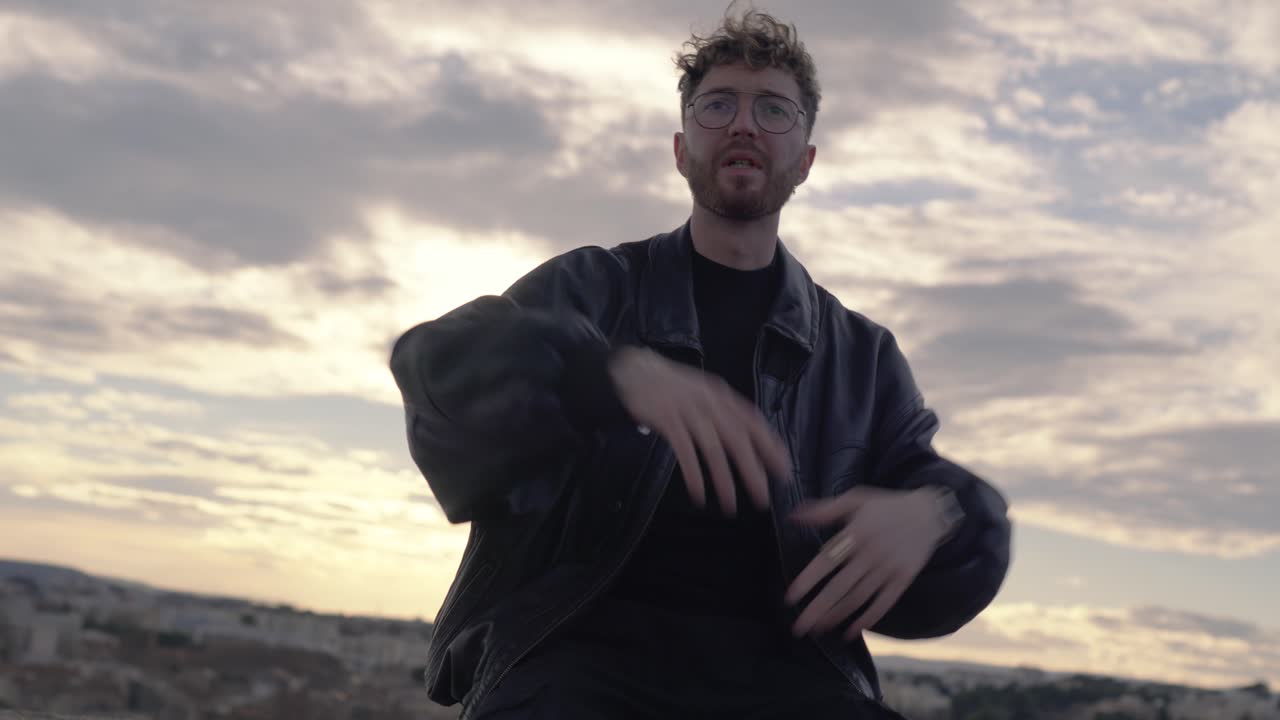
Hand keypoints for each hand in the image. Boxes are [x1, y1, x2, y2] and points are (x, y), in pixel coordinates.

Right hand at [609, 346, 791, 515]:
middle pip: (737, 439)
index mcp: (721, 395)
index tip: (782, 469)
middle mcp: (709, 402)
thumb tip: (746, 440)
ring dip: (723, 480)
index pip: (753, 422)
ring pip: (713, 449)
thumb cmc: (672, 387)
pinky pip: (685, 452)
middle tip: (763, 497)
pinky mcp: (668, 421)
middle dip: (752, 470)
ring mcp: (688, 411)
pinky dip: (693, 475)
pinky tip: (699, 494)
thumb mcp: (703, 392)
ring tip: (730, 505)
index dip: (770, 446)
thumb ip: (723, 412)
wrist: (634, 370)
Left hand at [784, 486, 948, 638]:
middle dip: (817, 609)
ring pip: (858, 598)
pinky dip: (867, 619)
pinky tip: (851, 632)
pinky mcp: (903, 580)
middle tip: (798, 628)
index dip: (808, 581)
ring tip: (817, 629)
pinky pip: (883, 603)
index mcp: (856, 534)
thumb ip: (825, 510)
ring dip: (836, 616)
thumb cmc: (887, 506)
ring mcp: (888, 569)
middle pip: (839, 587)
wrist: (929, 514)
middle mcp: (871, 554)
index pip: (826, 561)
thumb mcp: (856, 499)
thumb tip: (793, 516)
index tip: (790, 598)